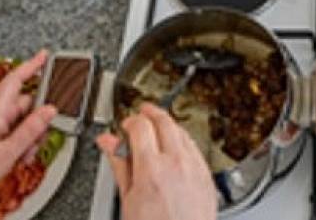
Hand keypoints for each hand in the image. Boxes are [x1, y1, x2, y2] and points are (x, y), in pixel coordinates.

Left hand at [0, 50, 56, 200]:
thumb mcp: (7, 153)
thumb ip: (30, 130)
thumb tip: (49, 110)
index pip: (15, 80)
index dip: (31, 65)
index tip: (45, 56)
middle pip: (25, 104)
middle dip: (37, 121)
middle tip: (36, 141)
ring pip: (22, 120)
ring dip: (29, 136)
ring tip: (22, 155)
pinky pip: (13, 130)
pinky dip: (20, 141)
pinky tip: (17, 156)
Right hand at [96, 103, 216, 219]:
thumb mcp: (127, 200)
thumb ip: (119, 165)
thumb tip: (108, 143)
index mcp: (152, 168)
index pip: (141, 126)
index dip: (130, 121)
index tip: (125, 125)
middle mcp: (177, 163)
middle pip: (165, 122)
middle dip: (150, 113)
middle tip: (141, 114)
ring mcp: (195, 168)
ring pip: (182, 132)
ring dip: (168, 125)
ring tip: (156, 130)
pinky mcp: (207, 175)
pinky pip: (195, 148)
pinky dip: (183, 141)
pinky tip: (176, 147)